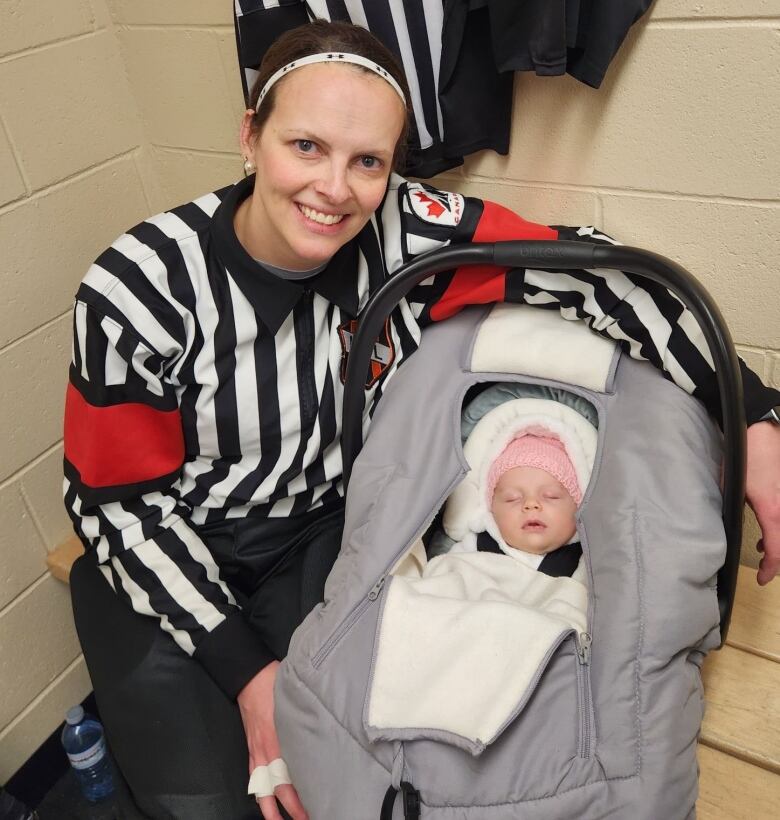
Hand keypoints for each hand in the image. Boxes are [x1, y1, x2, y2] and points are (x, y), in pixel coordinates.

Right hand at [237, 661, 308, 819]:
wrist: (250, 676)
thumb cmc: (275, 684)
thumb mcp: (295, 700)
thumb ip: (308, 719)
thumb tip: (328, 730)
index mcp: (279, 740)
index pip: (291, 779)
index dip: (301, 798)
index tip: (316, 807)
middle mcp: (267, 750)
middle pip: (278, 789)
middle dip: (292, 809)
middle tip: (308, 819)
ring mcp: (257, 750)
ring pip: (263, 788)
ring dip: (271, 809)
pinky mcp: (252, 747)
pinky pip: (254, 776)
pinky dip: (260, 792)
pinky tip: (265, 801)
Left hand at [745, 421, 779, 584]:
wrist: (760, 430)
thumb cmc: (745, 456)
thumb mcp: (731, 487)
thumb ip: (729, 508)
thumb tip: (719, 526)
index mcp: (772, 510)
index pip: (778, 550)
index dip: (771, 570)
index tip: (761, 578)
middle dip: (777, 558)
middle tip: (764, 567)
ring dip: (778, 540)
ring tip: (764, 546)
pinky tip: (769, 526)